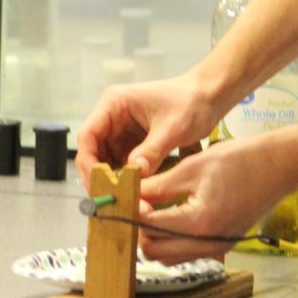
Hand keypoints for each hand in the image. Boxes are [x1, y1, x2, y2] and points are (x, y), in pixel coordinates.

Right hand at [75, 72, 219, 190]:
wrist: (210, 95)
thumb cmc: (192, 102)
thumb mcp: (173, 128)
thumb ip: (152, 151)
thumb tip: (135, 176)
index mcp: (114, 104)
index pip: (88, 136)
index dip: (89, 163)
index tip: (101, 186)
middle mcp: (112, 116)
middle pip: (93, 152)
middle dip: (102, 177)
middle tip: (113, 201)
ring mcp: (122, 130)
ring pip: (107, 161)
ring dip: (114, 181)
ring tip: (126, 201)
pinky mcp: (133, 141)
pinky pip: (122, 164)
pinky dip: (126, 179)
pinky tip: (135, 194)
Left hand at [134, 137, 289, 263]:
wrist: (277, 167)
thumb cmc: (238, 160)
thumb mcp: (192, 167)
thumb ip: (159, 186)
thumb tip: (132, 194)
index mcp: (197, 222)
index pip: (149, 228)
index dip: (131, 213)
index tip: (123, 198)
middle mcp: (206, 243)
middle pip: (154, 252)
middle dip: (139, 230)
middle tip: (135, 205)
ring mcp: (216, 247)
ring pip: (169, 256)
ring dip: (155, 237)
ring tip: (151, 209)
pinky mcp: (222, 244)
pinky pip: (186, 251)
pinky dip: (172, 239)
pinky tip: (171, 215)